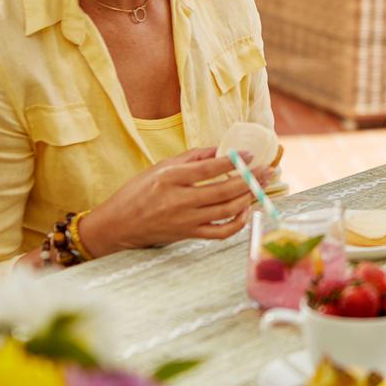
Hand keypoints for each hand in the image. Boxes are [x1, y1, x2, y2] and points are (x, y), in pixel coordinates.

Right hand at [79, 147, 274, 256]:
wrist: (117, 226)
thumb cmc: (137, 192)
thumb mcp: (160, 167)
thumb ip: (192, 157)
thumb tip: (221, 150)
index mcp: (171, 178)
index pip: (209, 168)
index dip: (234, 162)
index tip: (250, 155)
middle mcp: (179, 200)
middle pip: (224, 191)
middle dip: (250, 179)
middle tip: (267, 170)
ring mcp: (185, 220)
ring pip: (226, 210)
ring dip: (248, 197)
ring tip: (261, 186)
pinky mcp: (188, 235)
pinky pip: (220, 232)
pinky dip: (237, 222)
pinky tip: (246, 210)